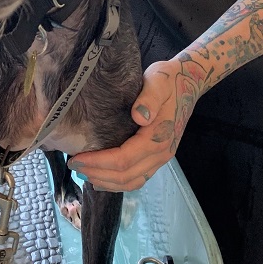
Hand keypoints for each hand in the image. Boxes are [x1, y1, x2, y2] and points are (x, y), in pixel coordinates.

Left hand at [67, 56, 205, 191]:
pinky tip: (103, 178)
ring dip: (107, 182)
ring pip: (133, 181)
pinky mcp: (159, 156)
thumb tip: (139, 116)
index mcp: (158, 136)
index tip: (77, 158)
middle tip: (73, 166)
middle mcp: (161, 152)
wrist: (189, 82)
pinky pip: (138, 178)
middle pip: (126, 175)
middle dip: (98, 173)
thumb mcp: (158, 81)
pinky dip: (119, 182)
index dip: (99, 162)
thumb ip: (149, 98)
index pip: (124, 159)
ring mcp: (162, 157)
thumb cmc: (169, 80)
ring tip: (84, 174)